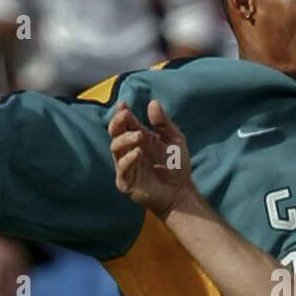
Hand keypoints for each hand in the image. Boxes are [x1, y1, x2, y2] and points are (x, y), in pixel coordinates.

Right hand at [109, 99, 193, 217]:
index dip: (122, 113)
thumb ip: (164, 122)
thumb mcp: (175, 139)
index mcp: (139, 139)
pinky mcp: (126, 182)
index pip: (125, 123)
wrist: (181, 192)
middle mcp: (129, 150)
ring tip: (140, 136)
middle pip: (115, 133)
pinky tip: (138, 153)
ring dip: (125, 139)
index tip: (124, 104)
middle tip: (126, 116)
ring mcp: (126, 166)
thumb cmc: (177, 167)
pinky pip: (122, 168)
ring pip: (115, 148)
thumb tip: (153, 103)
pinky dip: (128, 159)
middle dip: (117, 123)